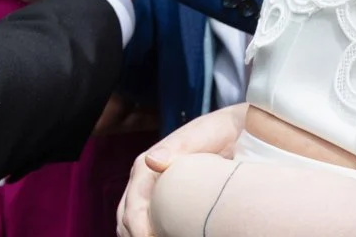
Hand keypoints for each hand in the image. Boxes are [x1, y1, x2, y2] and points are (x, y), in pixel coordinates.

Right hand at [117, 104, 246, 236]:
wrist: (229, 129)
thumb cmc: (214, 131)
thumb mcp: (196, 137)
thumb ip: (174, 148)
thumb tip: (151, 161)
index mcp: (145, 165)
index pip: (133, 204)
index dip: (137, 227)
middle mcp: (143, 179)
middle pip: (126, 216)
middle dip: (135, 234)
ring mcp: (151, 189)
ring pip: (132, 221)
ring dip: (140, 234)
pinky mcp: (163, 197)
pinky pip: (149, 219)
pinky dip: (150, 232)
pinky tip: (163, 236)